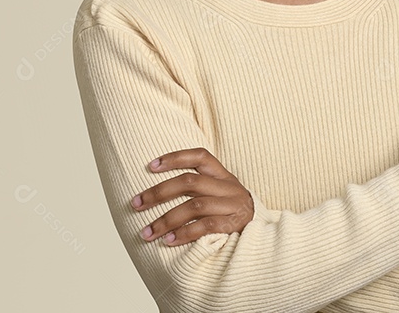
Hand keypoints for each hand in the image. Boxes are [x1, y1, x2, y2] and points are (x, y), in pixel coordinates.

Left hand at [131, 147, 254, 245]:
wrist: (263, 236)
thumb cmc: (231, 215)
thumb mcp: (220, 196)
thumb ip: (199, 190)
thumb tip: (156, 192)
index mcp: (224, 176)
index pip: (200, 157)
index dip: (176, 157)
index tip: (150, 166)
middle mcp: (229, 187)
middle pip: (190, 182)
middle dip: (158, 193)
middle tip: (135, 204)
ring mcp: (233, 206)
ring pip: (195, 205)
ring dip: (166, 220)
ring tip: (147, 232)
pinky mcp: (235, 225)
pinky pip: (206, 226)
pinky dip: (184, 233)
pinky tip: (168, 241)